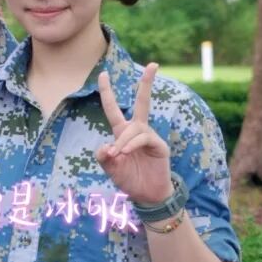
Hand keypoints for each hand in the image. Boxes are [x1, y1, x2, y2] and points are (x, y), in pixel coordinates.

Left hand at [95, 63, 172, 204]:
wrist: (146, 196)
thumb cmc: (129, 179)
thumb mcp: (110, 168)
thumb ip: (104, 157)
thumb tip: (105, 146)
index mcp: (122, 133)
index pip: (113, 109)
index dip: (107, 92)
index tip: (102, 74)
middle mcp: (137, 130)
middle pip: (142, 102)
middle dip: (147, 83)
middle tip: (153, 64)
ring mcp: (150, 137)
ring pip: (134, 128)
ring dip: (124, 141)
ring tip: (118, 155)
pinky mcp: (159, 146)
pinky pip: (143, 138)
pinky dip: (132, 144)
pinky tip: (125, 153)